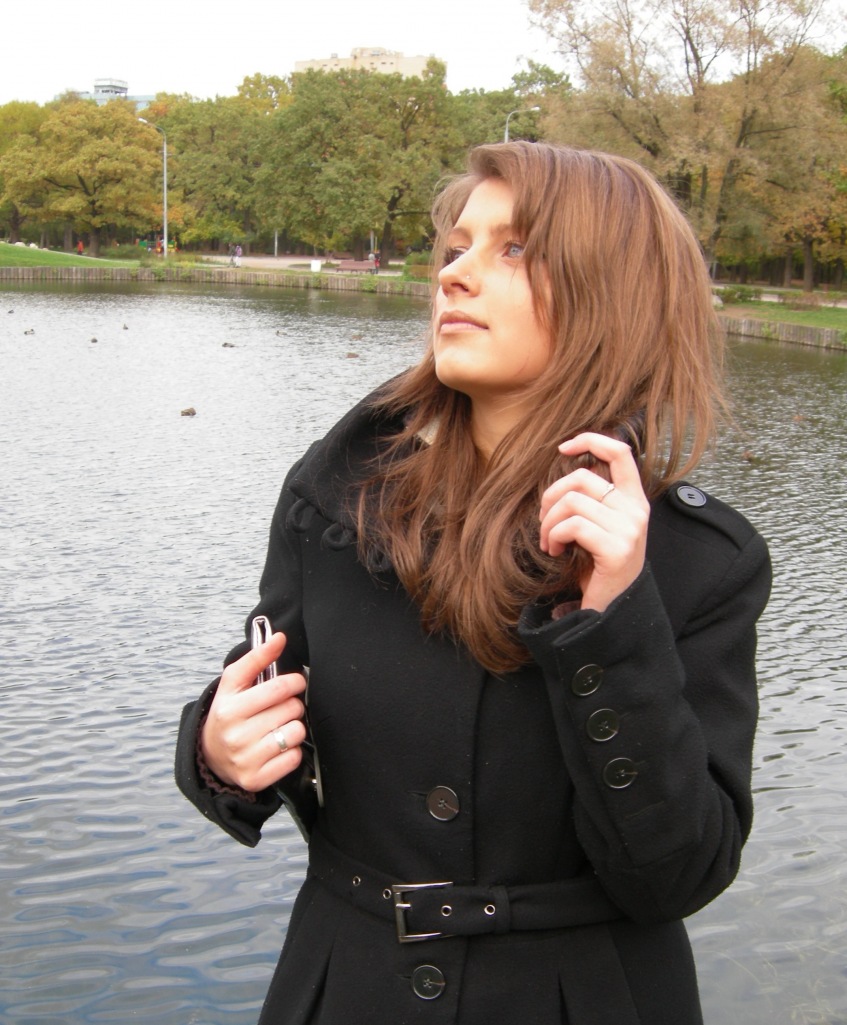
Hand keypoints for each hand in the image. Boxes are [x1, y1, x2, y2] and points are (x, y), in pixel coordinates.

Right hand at [200, 631, 307, 791]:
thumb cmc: (229, 713)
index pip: (278, 688)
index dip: (295, 682)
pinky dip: (292, 751)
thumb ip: (257, 658)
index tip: (295, 683)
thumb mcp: (234, 683)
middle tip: (282, 708)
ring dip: (295, 728)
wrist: (211, 755)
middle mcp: (235, 734)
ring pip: (296, 733)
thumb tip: (279, 637)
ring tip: (280, 727)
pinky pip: (294, 758)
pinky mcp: (255, 779)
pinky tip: (278, 747)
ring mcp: (244, 759)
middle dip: (293, 704)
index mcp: (229, 707)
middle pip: (291, 709)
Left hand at [539, 433, 649, 612]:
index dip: (591, 440)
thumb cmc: (599, 568)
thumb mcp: (601, 527)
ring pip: (572, 502)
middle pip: (582, 478)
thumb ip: (595, 499)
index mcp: (635, 500)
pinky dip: (554, 537)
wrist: (613, 611)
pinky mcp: (616, 549)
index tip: (563, 447)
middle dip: (551, 497)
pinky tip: (555, 552)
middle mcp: (637, 511)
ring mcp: (629, 530)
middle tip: (544, 522)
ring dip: (549, 522)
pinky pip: (572, 526)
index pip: (621, 452)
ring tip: (550, 542)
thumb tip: (570, 467)